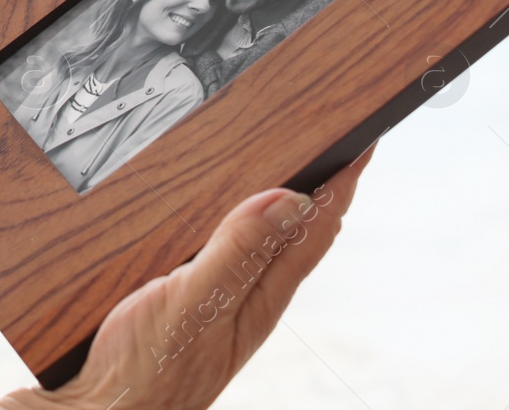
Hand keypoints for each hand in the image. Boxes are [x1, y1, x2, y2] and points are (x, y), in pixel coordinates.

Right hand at [0, 146, 373, 409]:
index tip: (364, 138)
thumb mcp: (190, 305)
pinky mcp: (188, 301)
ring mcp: (220, 299)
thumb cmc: (145, 373)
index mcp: (260, 296)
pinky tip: (218, 211)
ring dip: (276, 200)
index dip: (342, 180)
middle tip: (332, 136)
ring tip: (288, 161)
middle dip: (319, 183)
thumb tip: (291, 200)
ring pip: (262, 239)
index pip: (316, 227)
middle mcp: (248, 296)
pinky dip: (235, 219)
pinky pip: (226, 250)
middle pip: (298, 231)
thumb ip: (235, 253)